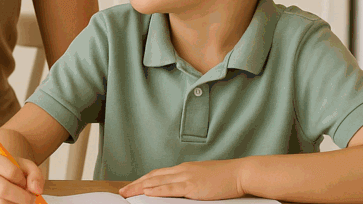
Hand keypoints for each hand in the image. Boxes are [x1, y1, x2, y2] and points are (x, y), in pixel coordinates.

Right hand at [0, 150, 44, 203]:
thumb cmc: (10, 171)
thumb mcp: (24, 166)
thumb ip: (34, 174)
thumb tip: (36, 190)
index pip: (11, 172)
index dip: (23, 181)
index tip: (25, 184)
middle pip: (3, 191)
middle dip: (23, 198)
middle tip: (30, 200)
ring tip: (18, 200)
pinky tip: (9, 203)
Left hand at [119, 158, 246, 199]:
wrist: (240, 173)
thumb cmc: (226, 178)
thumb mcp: (203, 178)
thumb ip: (190, 183)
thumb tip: (181, 191)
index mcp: (184, 169)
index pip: (158, 174)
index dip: (143, 180)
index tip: (132, 185)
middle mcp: (182, 171)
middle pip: (153, 177)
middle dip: (136, 184)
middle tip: (122, 192)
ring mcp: (186, 178)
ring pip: (157, 182)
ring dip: (140, 188)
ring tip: (127, 194)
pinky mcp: (192, 186)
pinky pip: (170, 189)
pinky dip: (157, 190)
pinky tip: (147, 193)